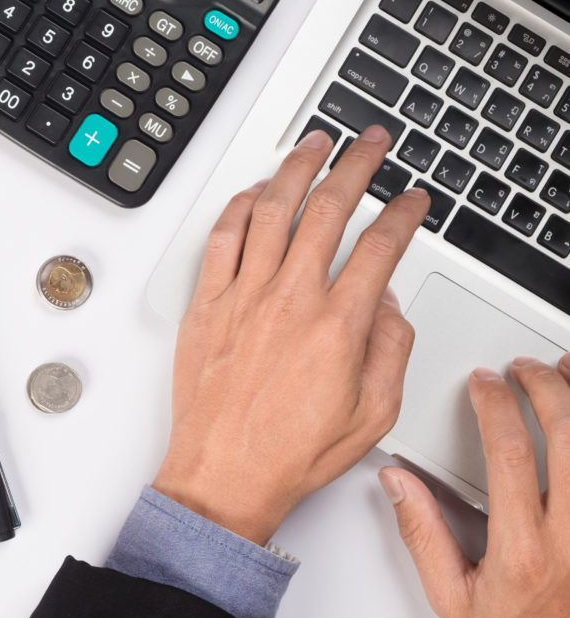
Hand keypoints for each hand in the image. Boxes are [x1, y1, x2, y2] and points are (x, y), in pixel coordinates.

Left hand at [152, 125, 429, 544]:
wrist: (224, 474)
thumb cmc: (289, 452)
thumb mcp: (372, 413)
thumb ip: (389, 348)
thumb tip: (386, 303)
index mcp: (337, 326)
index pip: (380, 246)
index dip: (403, 213)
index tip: (412, 199)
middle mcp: (288, 300)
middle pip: (327, 209)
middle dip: (355, 165)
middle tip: (369, 143)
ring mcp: (242, 297)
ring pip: (270, 209)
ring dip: (296, 168)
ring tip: (314, 144)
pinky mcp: (205, 304)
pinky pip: (220, 237)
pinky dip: (238, 205)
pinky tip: (253, 191)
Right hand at [380, 355, 569, 617]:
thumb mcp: (453, 597)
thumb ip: (422, 535)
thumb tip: (398, 484)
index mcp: (523, 549)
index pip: (511, 454)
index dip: (496, 405)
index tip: (484, 383)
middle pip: (567, 438)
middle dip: (544, 388)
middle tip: (525, 370)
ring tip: (565, 371)